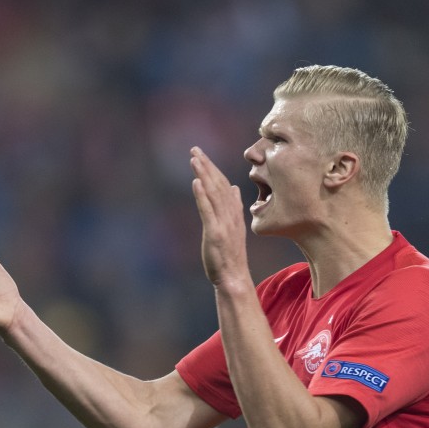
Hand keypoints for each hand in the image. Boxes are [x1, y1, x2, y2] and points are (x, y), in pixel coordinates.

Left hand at [189, 147, 249, 287]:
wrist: (234, 277)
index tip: (202, 155)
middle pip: (218, 185)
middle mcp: (230, 215)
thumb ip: (232, 208)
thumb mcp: (233, 227)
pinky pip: (208, 212)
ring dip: (204, 175)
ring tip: (194, 159)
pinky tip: (196, 182)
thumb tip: (233, 189)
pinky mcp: (215, 234)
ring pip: (214, 194)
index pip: (223, 185)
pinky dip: (202, 196)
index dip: (213, 169)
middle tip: (194, 149)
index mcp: (233, 213)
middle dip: (207, 166)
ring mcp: (224, 224)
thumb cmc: (230, 254)